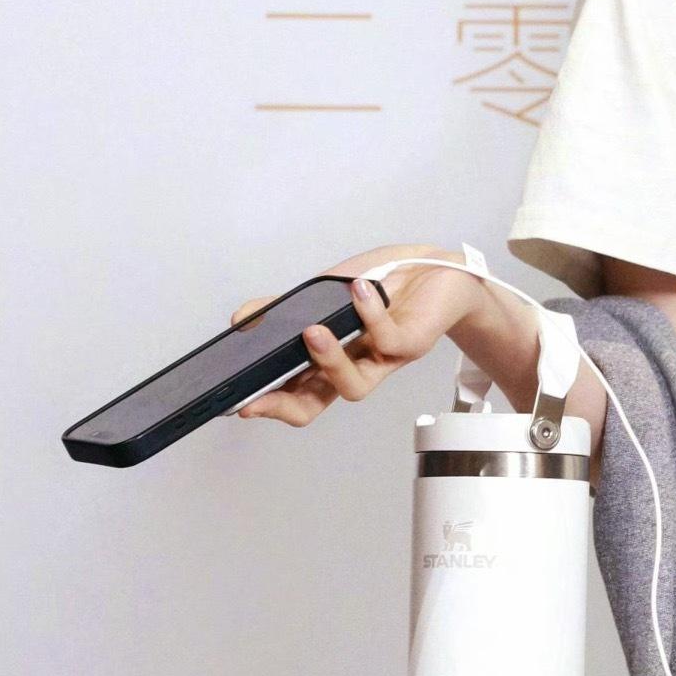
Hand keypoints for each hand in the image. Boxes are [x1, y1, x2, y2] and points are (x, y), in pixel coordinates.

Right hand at [235, 246, 475, 428]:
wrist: (435, 269)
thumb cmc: (383, 285)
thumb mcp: (324, 292)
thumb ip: (286, 307)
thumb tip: (244, 320)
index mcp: (330, 359)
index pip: (295, 394)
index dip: (268, 404)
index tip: (241, 403)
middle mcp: (354, 366)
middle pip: (315, 405)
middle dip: (284, 406)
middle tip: (259, 397)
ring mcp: (383, 360)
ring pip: (353, 385)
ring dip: (328, 361)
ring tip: (311, 331)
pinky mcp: (412, 344)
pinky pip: (388, 339)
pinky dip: (368, 314)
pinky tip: (357, 292)